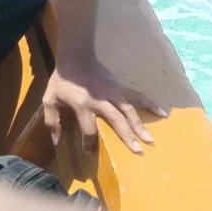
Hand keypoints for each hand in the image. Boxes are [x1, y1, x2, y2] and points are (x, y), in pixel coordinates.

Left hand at [42, 56, 164, 153]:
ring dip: (140, 125)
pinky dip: (149, 103)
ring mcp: (112, 93)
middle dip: (127, 137)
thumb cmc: (62, 81)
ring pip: (130, 110)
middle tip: (138, 152)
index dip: (89, 143)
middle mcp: (100, 100)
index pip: (88, 129)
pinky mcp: (119, 87)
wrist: (75, 57)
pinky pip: (137, 95)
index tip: (90, 153)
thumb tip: (57, 141)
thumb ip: (52, 121)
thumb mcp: (50, 99)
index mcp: (82, 105)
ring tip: (150, 140)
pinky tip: (162, 112)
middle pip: (116, 121)